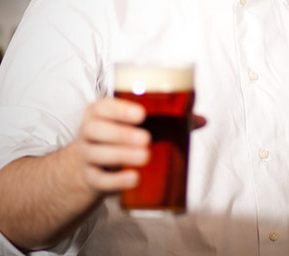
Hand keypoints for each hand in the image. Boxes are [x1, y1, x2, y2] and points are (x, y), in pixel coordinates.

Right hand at [72, 98, 207, 198]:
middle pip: (97, 130)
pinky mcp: (91, 179)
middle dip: (122, 134)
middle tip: (147, 139)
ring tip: (145, 156)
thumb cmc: (119, 137)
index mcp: (99, 113)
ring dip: (121, 155)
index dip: (120, 110)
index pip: (103, 107)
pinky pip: (100, 180)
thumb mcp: (135, 125)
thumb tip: (201, 120)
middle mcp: (88, 132)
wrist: (90, 166)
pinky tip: (134, 179)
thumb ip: (166, 120)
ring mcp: (87, 157)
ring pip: (97, 155)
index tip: (142, 114)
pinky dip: (116, 181)